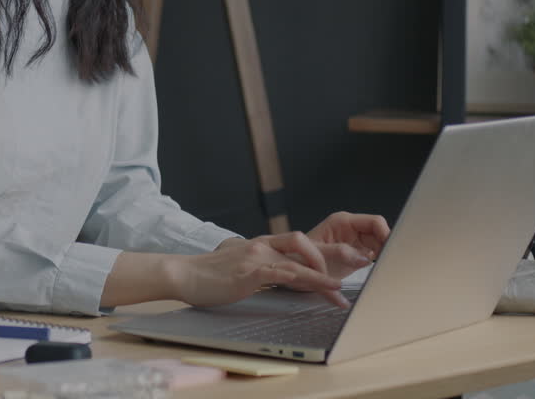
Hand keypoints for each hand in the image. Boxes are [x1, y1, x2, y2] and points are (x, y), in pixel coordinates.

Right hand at [172, 234, 344, 308]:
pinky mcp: (251, 271)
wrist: (183, 274)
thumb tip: (273, 279)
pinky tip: (321, 287)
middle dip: (332, 257)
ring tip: (341, 290)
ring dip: (324, 276)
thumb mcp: (239, 269)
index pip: (297, 245)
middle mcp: (262, 245)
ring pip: (300, 261)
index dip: (321, 253)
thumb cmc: (208, 276)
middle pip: (306, 244)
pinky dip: (308, 278)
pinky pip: (285, 273)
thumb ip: (257, 270)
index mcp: (261, 245)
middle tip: (350, 270)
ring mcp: (257, 256)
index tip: (341, 265)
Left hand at [307, 211, 390, 273]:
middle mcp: (350, 229)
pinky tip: (376, 271)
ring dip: (383, 255)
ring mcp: (353, 241)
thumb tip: (365, 256)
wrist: (293, 271)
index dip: (386, 233)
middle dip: (386, 246)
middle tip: (390, 262)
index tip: (392, 248)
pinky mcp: (355, 254)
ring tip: (383, 268)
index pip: (374, 222)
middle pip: (379, 233)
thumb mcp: (320, 255)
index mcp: (342, 222)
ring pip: (379, 245)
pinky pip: (374, 255)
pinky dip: (378, 263)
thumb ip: (341, 253)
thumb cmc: (301, 259)